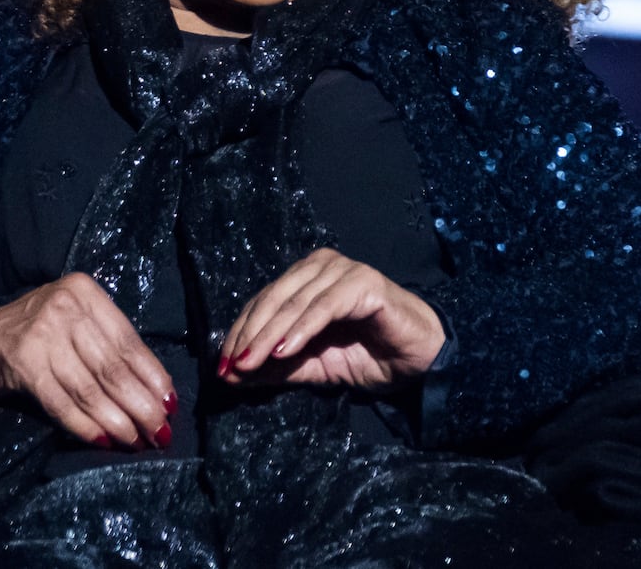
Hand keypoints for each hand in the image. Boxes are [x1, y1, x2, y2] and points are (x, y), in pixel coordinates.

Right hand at [0, 272, 175, 449]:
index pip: (129, 341)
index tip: (171, 404)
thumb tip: (157, 388)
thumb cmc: (37, 333)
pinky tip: (106, 441)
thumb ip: (108, 342)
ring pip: (91, 388)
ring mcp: (42, 335)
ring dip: (119, 421)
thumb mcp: (75, 321)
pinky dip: (86, 425)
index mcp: (84, 292)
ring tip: (138, 442)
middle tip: (162, 433)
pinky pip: (63, 403)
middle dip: (142, 405)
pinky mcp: (23, 364)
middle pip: (113, 367)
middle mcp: (65, 308)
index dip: (153, 377)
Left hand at [218, 248, 443, 389]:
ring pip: (295, 301)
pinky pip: (325, 306)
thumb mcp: (311, 366)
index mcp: (305, 278)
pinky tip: (285, 350)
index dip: (240, 334)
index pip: (261, 302)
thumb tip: (231, 374)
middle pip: (273, 298)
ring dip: (270, 334)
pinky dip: (302, 329)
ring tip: (252, 363)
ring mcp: (344, 271)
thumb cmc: (367, 356)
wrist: (418, 361)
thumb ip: (274, 367)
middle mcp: (322, 266)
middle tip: (234, 368)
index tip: (223, 368)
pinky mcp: (364, 283)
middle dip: (249, 336)